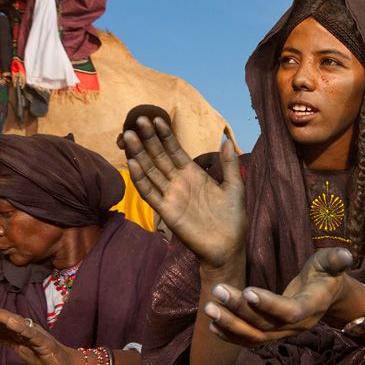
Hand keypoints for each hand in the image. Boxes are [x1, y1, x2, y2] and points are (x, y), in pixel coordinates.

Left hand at [0, 290, 82, 364]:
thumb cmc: (45, 358)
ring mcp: (34, 335)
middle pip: (0, 318)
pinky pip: (31, 335)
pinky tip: (11, 322)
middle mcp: (24, 330)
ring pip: (12, 322)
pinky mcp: (44, 344)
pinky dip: (21, 328)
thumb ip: (8, 339)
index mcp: (17, 333)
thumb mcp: (21, 350)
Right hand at [123, 117, 245, 267]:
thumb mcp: (235, 187)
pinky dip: (140, 179)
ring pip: (150, 171)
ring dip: (139, 154)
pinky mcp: (166, 211)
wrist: (228, 246)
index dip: (165, 135)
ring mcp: (171, 195)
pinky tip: (133, 163)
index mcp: (193, 173)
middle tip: (138, 120)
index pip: (174, 150)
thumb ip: (229, 165)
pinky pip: (150, 192)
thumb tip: (227, 140)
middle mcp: (179, 182)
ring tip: (129, 136)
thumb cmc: (232, 217)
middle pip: (159, 156)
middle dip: (148, 139)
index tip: (156, 118)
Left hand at [203, 248, 353, 345]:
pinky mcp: (272, 334)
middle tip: (217, 291)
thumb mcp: (332, 263)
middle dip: (239, 310)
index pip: (289, 311)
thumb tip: (346, 255)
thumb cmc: (327, 274)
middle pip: (265, 325)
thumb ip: (336, 260)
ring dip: (230, 325)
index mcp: (312, 307)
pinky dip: (231, 335)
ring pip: (254, 336)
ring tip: (209, 308)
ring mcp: (284, 333)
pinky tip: (213, 324)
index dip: (269, 304)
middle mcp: (297, 325)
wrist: (327, 296)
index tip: (247, 291)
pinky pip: (250, 340)